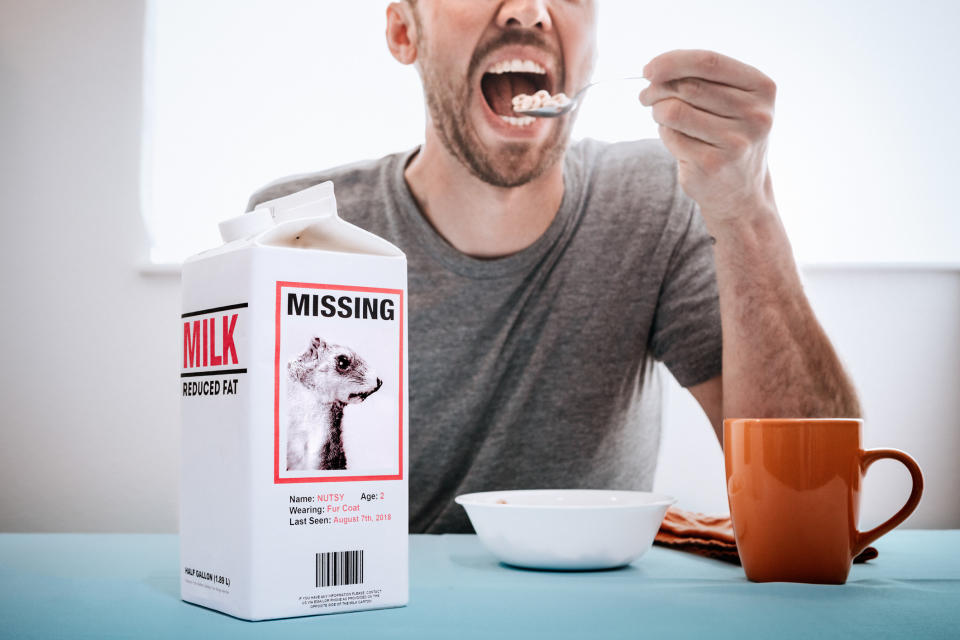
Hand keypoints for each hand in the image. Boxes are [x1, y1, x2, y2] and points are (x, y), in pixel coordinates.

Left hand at [639, 50, 776, 230]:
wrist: (741, 192)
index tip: (649, 69)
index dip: (672, 61)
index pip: (709, 62)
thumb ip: (702, 80)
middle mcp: (754, 115)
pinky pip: (670, 136)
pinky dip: (664, 133)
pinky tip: (674, 138)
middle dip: (658, 87)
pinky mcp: (711, 164)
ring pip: (674, 110)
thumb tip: (655, 70)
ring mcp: (734, 142)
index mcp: (762, 89)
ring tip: (659, 115)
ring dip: (657, 110)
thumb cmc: (729, 136)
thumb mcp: (732, 102)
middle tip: (646, 95)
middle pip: (688, 86)